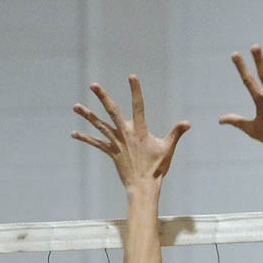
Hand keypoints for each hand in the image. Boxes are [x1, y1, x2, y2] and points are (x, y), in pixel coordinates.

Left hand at [72, 76, 189, 188]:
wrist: (144, 185)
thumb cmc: (157, 167)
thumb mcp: (168, 149)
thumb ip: (176, 133)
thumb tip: (187, 123)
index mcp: (140, 130)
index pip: (138, 106)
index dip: (136, 91)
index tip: (132, 77)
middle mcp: (126, 133)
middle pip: (112, 111)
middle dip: (102, 97)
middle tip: (93, 85)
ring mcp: (117, 142)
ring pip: (99, 125)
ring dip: (87, 115)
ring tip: (76, 106)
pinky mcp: (111, 152)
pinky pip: (96, 143)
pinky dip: (85, 138)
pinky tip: (74, 133)